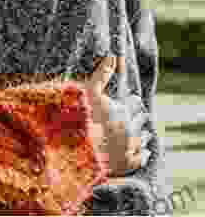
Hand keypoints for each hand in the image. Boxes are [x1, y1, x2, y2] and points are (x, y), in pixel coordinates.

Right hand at [77, 56, 149, 176]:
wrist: (76, 151)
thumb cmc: (81, 118)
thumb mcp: (88, 91)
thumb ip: (101, 73)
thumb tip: (113, 55)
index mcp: (123, 111)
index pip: (136, 103)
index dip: (133, 102)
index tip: (131, 101)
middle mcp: (130, 129)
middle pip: (142, 119)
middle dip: (138, 116)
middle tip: (135, 115)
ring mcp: (130, 148)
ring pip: (144, 137)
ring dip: (141, 133)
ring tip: (138, 132)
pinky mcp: (128, 164)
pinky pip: (143, 157)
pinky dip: (144, 153)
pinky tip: (144, 150)